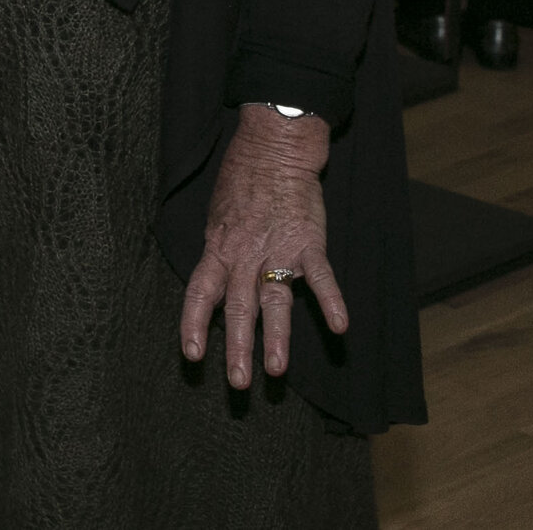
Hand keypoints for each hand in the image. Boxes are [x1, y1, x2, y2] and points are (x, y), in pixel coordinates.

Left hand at [179, 106, 346, 387]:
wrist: (273, 149)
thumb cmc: (242, 182)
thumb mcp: (216, 217)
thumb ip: (218, 253)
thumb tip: (212, 284)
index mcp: (218, 248)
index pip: (198, 292)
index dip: (193, 324)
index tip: (191, 355)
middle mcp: (243, 254)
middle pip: (236, 307)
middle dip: (236, 348)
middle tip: (237, 383)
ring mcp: (277, 249)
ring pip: (274, 300)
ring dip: (275, 337)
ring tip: (276, 371)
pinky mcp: (308, 242)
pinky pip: (320, 276)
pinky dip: (331, 301)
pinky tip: (341, 327)